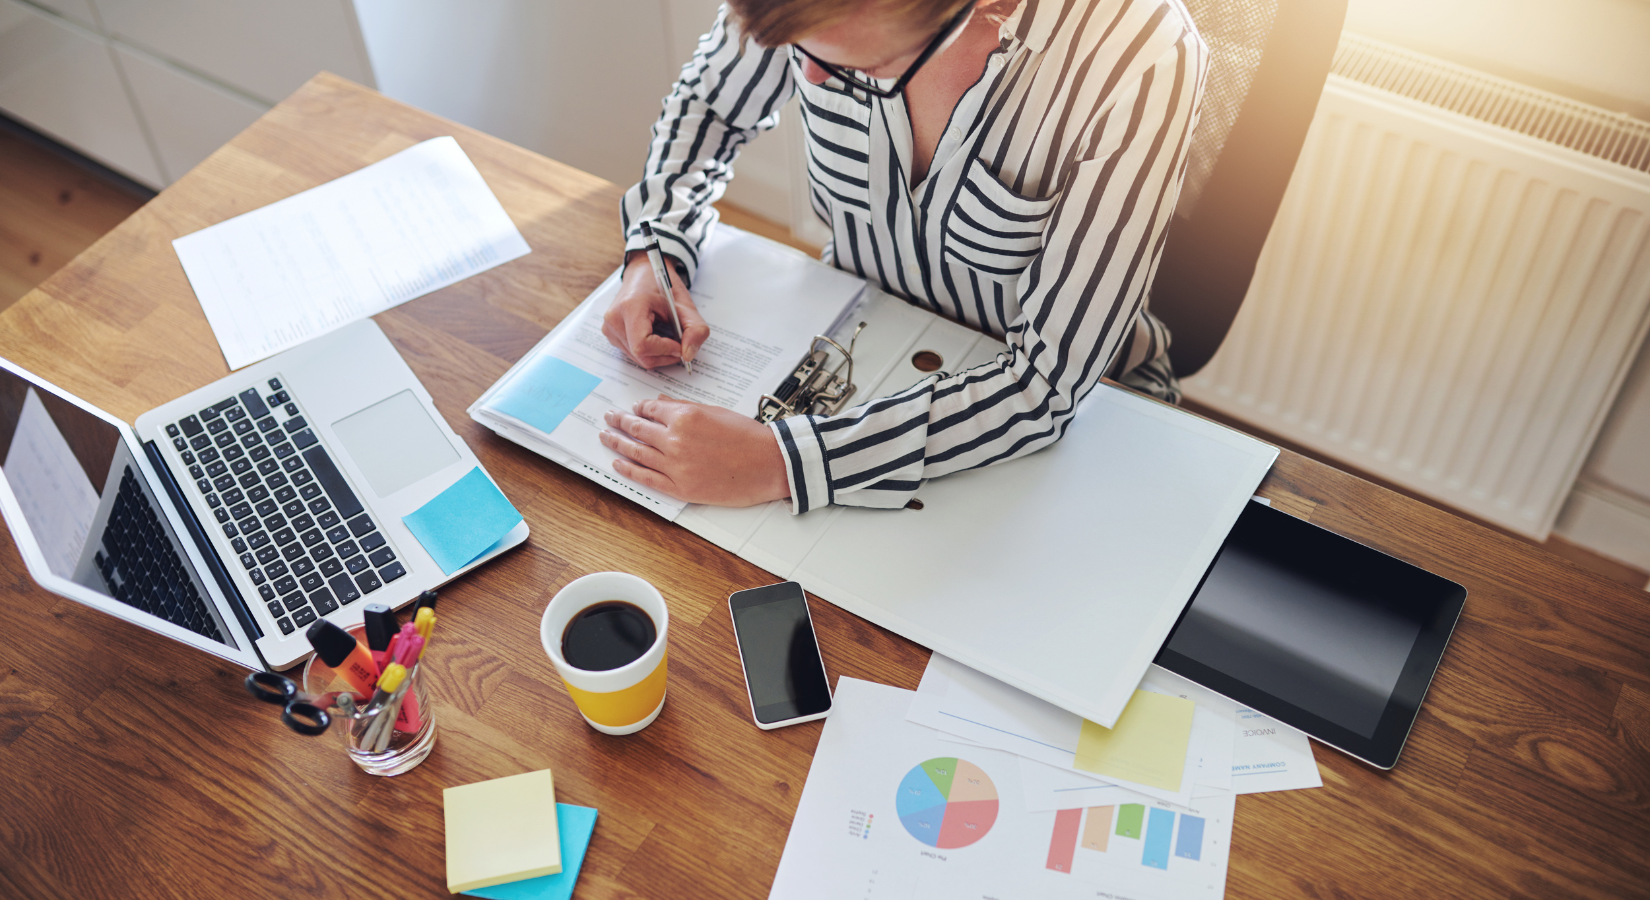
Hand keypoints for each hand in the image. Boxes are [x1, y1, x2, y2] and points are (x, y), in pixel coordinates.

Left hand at [599, 397, 790, 506]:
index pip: (651, 409)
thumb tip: (662, 403)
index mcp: (685, 416)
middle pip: (638, 429)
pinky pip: (646, 477)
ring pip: (636, 452)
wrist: (770, 464)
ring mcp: (675, 465)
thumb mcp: (715, 412)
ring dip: (617, 443)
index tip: (632, 409)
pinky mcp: (680, 487)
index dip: (639, 408)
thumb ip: (684, 408)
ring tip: (606, 438)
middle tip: (610, 418)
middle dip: (620, 421)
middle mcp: (675, 439)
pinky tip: (618, 464)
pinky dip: (629, 470)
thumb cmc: (749, 437)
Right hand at [603, 253, 710, 368]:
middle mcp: (614, 319)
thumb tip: (688, 355)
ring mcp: (609, 328)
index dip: (665, 350)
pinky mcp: (610, 334)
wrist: (644, 273)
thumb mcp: (686, 305)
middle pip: (641, 355)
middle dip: (665, 355)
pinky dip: (649, 352)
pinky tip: (656, 336)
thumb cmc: (663, 286)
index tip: (680, 345)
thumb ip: (695, 329)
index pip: (643, 345)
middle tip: (678, 344)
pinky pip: (632, 354)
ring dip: (658, 354)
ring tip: (667, 336)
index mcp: (630, 306)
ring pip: (638, 358)